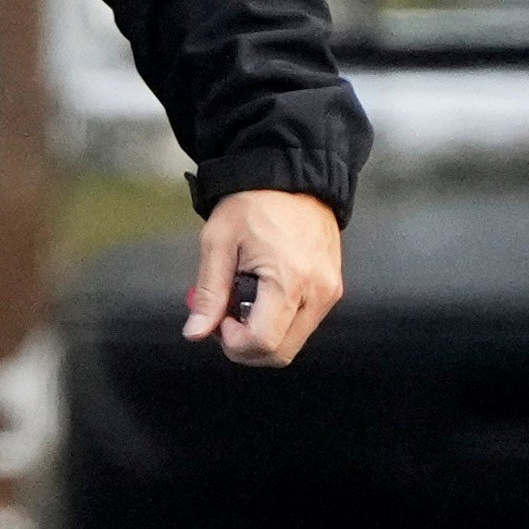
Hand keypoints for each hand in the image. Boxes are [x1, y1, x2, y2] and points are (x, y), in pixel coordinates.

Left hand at [181, 187, 344, 366]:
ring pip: (293, 343)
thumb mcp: (219, 242)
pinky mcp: (332, 288)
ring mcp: (330, 291)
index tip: (219, 320)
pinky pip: (303, 324)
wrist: (291, 175)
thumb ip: (209, 293)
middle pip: (280, 353)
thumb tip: (195, 333)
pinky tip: (262, 295)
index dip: (234, 343)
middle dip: (247, 346)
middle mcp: (318, 291)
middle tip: (226, 317)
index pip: (263, 342)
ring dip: (263, 335)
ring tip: (244, 300)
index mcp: (290, 279)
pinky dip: (279, 322)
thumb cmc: (253, 203)